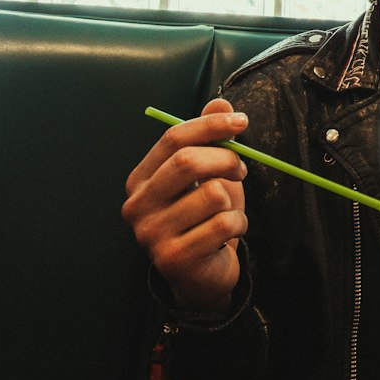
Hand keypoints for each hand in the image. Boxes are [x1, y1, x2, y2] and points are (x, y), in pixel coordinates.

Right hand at [122, 98, 248, 311]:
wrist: (202, 276)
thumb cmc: (203, 219)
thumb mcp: (207, 175)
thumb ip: (209, 139)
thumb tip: (220, 103)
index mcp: (140, 180)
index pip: (172, 139)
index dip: (209, 126)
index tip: (241, 122)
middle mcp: (137, 206)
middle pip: (188, 162)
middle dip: (226, 159)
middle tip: (241, 170)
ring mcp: (151, 235)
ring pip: (213, 195)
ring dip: (234, 202)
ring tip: (227, 214)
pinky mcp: (174, 258)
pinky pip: (223, 224)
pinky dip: (238, 224)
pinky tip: (229, 235)